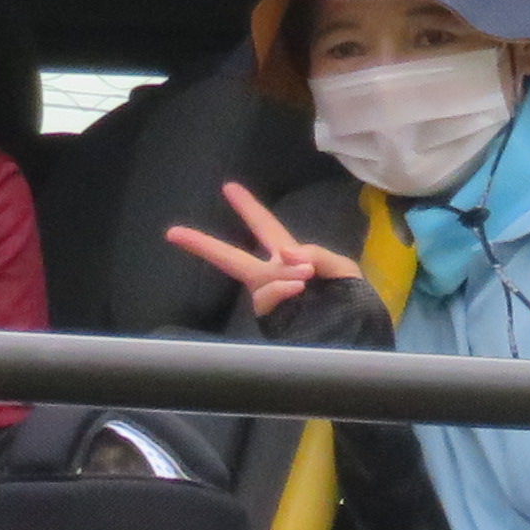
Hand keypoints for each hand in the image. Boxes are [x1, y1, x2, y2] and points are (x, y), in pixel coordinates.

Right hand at [160, 180, 367, 318]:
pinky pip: (267, 297)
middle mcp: (274, 278)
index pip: (266, 228)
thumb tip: (283, 254)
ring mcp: (271, 301)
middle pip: (232, 259)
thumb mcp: (343, 270)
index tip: (228, 187)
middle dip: (204, 245)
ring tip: (306, 279)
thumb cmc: (353, 304)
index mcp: (293, 259)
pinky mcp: (272, 320)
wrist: (355, 341)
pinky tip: (298, 286)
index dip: (249, 208)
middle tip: (173, 232)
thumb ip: (316, 255)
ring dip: (281, 273)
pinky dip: (280, 287)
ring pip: (259, 277)